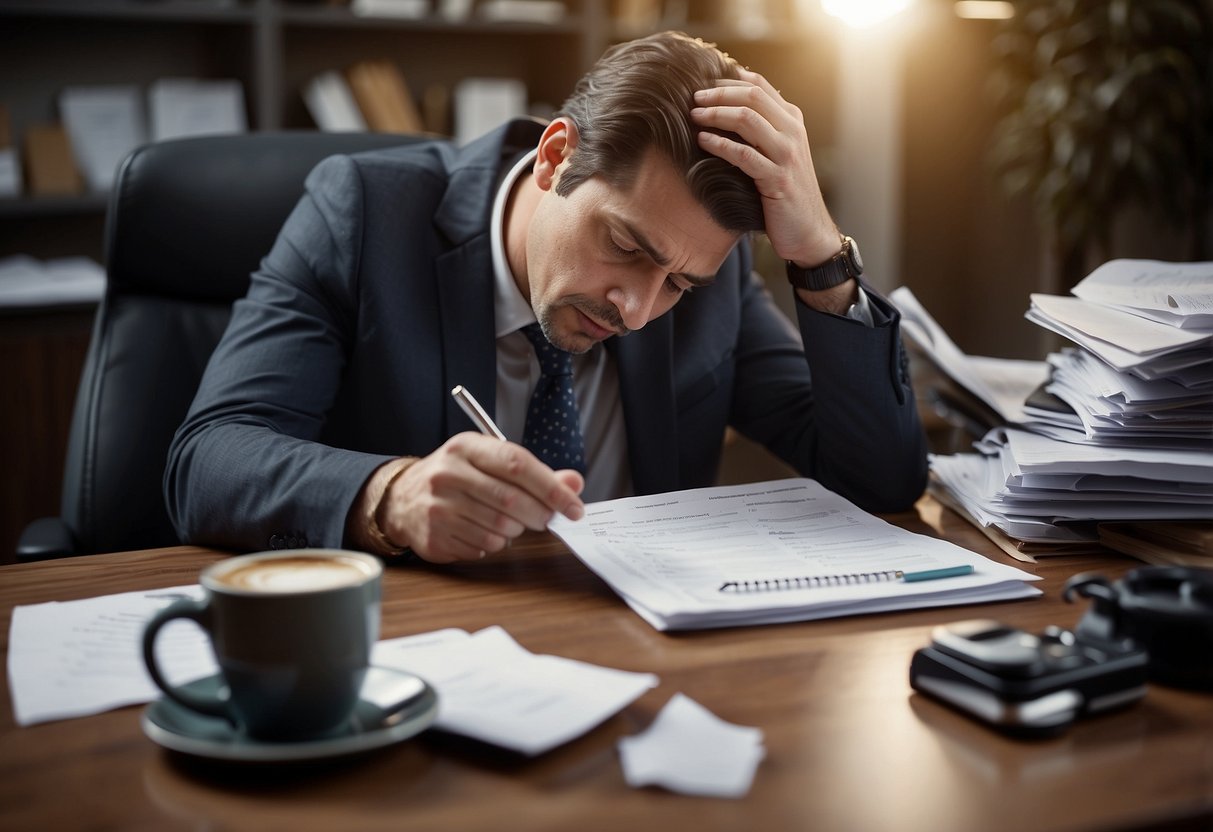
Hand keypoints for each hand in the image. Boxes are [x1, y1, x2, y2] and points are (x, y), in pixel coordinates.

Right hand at [378, 433, 584, 562]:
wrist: (403, 498)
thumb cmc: (458, 477)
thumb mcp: (490, 462)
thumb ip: (534, 473)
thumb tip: (574, 483)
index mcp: (466, 447)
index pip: (518, 464)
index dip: (552, 488)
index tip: (574, 506)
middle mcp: (448, 474)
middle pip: (511, 500)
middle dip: (539, 514)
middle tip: (547, 519)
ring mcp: (437, 507)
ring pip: (499, 528)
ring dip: (516, 530)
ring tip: (511, 523)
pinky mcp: (434, 536)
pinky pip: (483, 546)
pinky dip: (495, 543)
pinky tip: (485, 531)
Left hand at [691, 68, 839, 267]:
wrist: (808, 231)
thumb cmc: (786, 193)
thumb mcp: (779, 154)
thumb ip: (762, 130)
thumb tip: (729, 108)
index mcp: (792, 120)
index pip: (759, 85)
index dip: (728, 80)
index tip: (703, 83)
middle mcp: (792, 132)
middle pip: (751, 96)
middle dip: (718, 94)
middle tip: (693, 98)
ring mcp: (786, 154)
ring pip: (748, 119)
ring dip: (716, 114)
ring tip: (694, 116)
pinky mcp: (777, 179)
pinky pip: (744, 154)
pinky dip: (720, 144)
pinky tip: (703, 141)